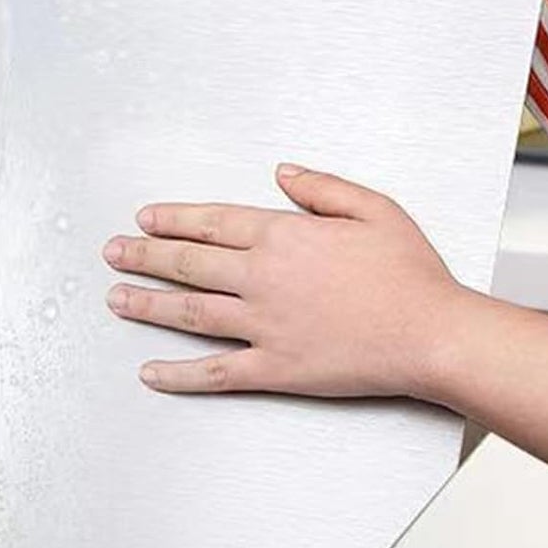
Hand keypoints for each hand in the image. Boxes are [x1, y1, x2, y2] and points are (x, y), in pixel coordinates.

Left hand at [102, 163, 463, 397]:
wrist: (434, 334)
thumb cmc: (411, 274)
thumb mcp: (372, 209)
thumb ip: (321, 188)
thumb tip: (281, 173)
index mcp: (284, 237)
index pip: (212, 223)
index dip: (173, 219)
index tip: (144, 218)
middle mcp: (264, 278)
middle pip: (189, 264)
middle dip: (144, 256)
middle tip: (113, 252)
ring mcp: (265, 325)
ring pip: (191, 313)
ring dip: (148, 305)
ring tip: (115, 299)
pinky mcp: (277, 369)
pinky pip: (217, 373)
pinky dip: (179, 374)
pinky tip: (151, 372)